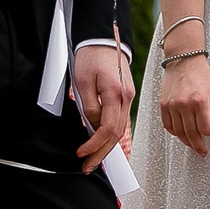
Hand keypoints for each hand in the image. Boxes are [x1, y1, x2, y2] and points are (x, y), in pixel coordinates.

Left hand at [71, 45, 133, 172]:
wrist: (103, 41)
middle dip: (101, 154)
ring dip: (107, 149)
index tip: (81, 152)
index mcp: (115, 94)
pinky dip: (113, 138)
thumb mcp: (83, 80)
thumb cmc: (91, 57)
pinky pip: (120, 123)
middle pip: (116, 135)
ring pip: (120, 131)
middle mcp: (126, 99)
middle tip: (88, 167)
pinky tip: (106, 146)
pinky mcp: (125, 99)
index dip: (94, 144)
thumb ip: (88, 105)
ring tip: (95, 161)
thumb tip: (92, 124)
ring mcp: (128, 100)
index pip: (107, 129)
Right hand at [159, 52, 209, 155]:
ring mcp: (172, 105)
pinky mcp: (163, 104)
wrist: (183, 60)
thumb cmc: (202, 74)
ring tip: (192, 144)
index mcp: (199, 101)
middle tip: (202, 151)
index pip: (205, 129)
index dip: (209, 132)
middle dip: (198, 145)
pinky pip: (168, 125)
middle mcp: (184, 104)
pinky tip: (181, 134)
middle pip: (191, 134)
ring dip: (186, 141)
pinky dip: (174, 132)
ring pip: (178, 132)